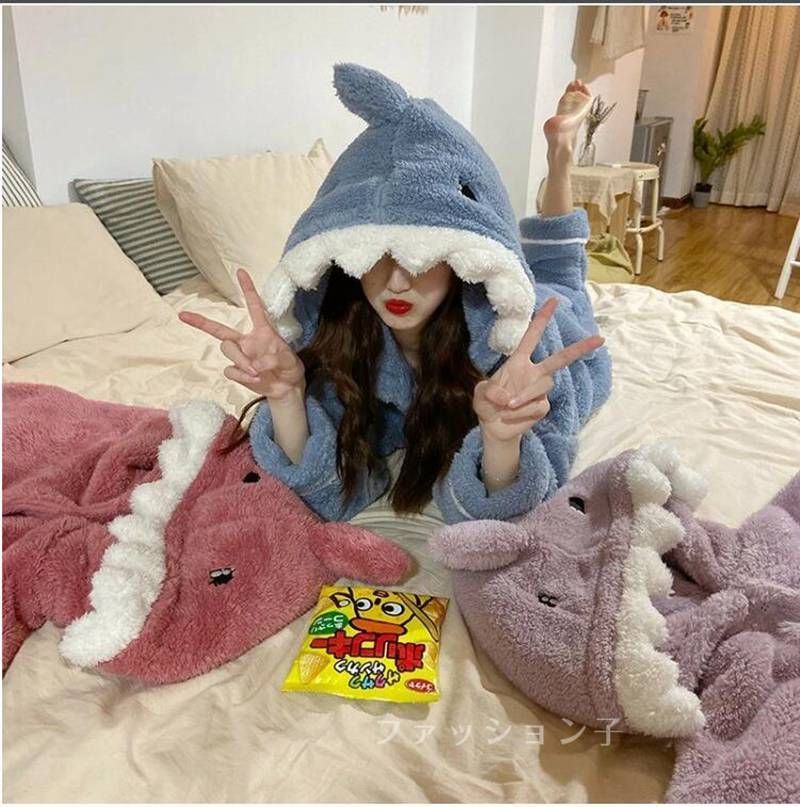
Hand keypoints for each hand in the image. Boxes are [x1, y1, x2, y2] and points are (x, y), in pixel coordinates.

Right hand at [178, 268, 304, 400]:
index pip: (254, 307)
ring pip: (227, 350)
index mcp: (262, 331)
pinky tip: (255, 380)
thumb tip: (257, 364)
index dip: (248, 289)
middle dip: (200, 321)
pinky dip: (242, 376)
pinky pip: (230, 370)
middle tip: (183, 315)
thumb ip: (274, 358)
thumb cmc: (289, 369)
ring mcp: (240, 355)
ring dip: (241, 361)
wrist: (287, 389)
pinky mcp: (236, 371)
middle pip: (219, 329)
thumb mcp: (289, 361)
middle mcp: (247, 341)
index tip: (240, 271)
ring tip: (256, 372)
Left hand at [473, 297, 604, 442]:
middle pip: (560, 359)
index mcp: (518, 362)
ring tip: (507, 406)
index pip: (531, 337)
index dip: (541, 319)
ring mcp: (540, 390)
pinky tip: (513, 415)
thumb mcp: (480, 395)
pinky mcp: (543, 407)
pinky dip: (522, 412)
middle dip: (579, 349)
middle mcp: (533, 372)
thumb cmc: (486, 405)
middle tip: (599, 339)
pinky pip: (537, 407)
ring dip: (523, 397)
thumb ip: (489, 391)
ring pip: (543, 386)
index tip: (553, 300)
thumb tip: (507, 396)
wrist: (494, 428)